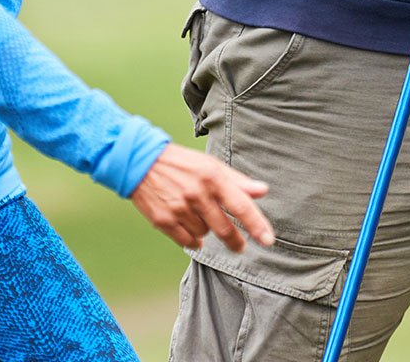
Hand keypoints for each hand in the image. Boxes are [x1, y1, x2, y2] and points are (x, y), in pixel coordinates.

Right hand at [129, 143, 274, 251]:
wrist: (140, 162)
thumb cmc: (182, 164)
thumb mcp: (210, 165)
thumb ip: (238, 181)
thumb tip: (263, 191)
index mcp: (212, 177)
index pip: (240, 206)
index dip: (257, 225)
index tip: (269, 241)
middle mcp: (197, 193)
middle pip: (224, 229)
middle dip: (235, 241)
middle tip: (238, 246)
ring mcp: (179, 208)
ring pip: (204, 235)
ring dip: (206, 230)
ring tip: (197, 215)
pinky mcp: (163, 220)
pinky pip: (187, 242)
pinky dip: (192, 239)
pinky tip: (188, 226)